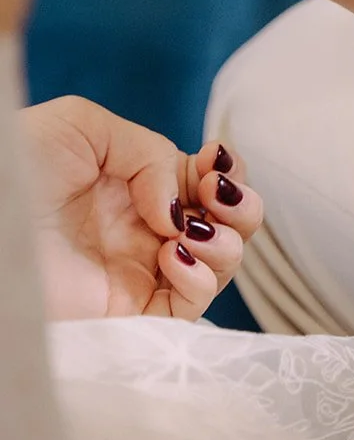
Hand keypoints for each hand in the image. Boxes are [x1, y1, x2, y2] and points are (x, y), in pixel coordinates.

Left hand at [23, 96, 262, 321]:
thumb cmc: (17, 165)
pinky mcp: (132, 313)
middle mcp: (150, 230)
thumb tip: (179, 208)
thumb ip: (149, 150)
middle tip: (216, 195)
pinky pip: (190, 307)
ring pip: (221, 267)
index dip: (229, 171)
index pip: (210, 182)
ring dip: (226, 243)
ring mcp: (143, 272)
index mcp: (142, 185)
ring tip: (188, 231)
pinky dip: (200, 280)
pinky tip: (174, 256)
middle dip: (244, 208)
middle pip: (231, 226)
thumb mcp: (84, 127)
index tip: (216, 159)